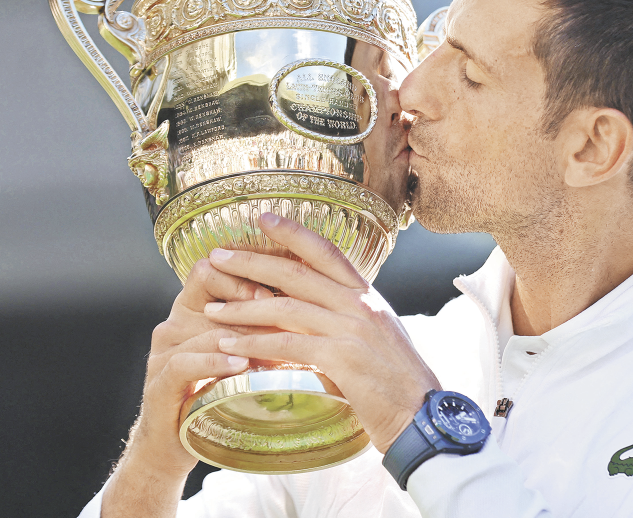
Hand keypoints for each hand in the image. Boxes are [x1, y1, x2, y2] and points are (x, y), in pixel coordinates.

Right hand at [125, 259, 273, 476]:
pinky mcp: (159, 381)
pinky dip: (217, 362)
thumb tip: (314, 305)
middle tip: (289, 310)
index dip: (248, 270)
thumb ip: (264, 324)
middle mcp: (177, 319)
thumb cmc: (219, 391)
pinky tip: (242, 365)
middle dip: (253, 297)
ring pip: (207, 326)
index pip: (214, 265)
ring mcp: (165, 349)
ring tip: (280, 343)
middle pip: (210, 286)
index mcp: (195, 305)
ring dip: (247, 335)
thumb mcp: (244, 350)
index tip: (284, 283)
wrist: (175, 443)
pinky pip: (186, 362)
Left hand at [203, 212, 441, 451]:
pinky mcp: (341, 358)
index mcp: (367, 295)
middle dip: (250, 262)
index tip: (262, 217)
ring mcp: (351, 329)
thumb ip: (349, 319)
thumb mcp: (377, 336)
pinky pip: (286, 345)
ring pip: (284, 307)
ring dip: (242, 307)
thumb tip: (316, 311)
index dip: (293, 231)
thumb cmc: (398, 382)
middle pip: (295, 272)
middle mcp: (359, 304)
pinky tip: (228, 345)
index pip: (326, 250)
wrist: (422, 414)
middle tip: (216, 257)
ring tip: (211, 309)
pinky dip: (252, 343)